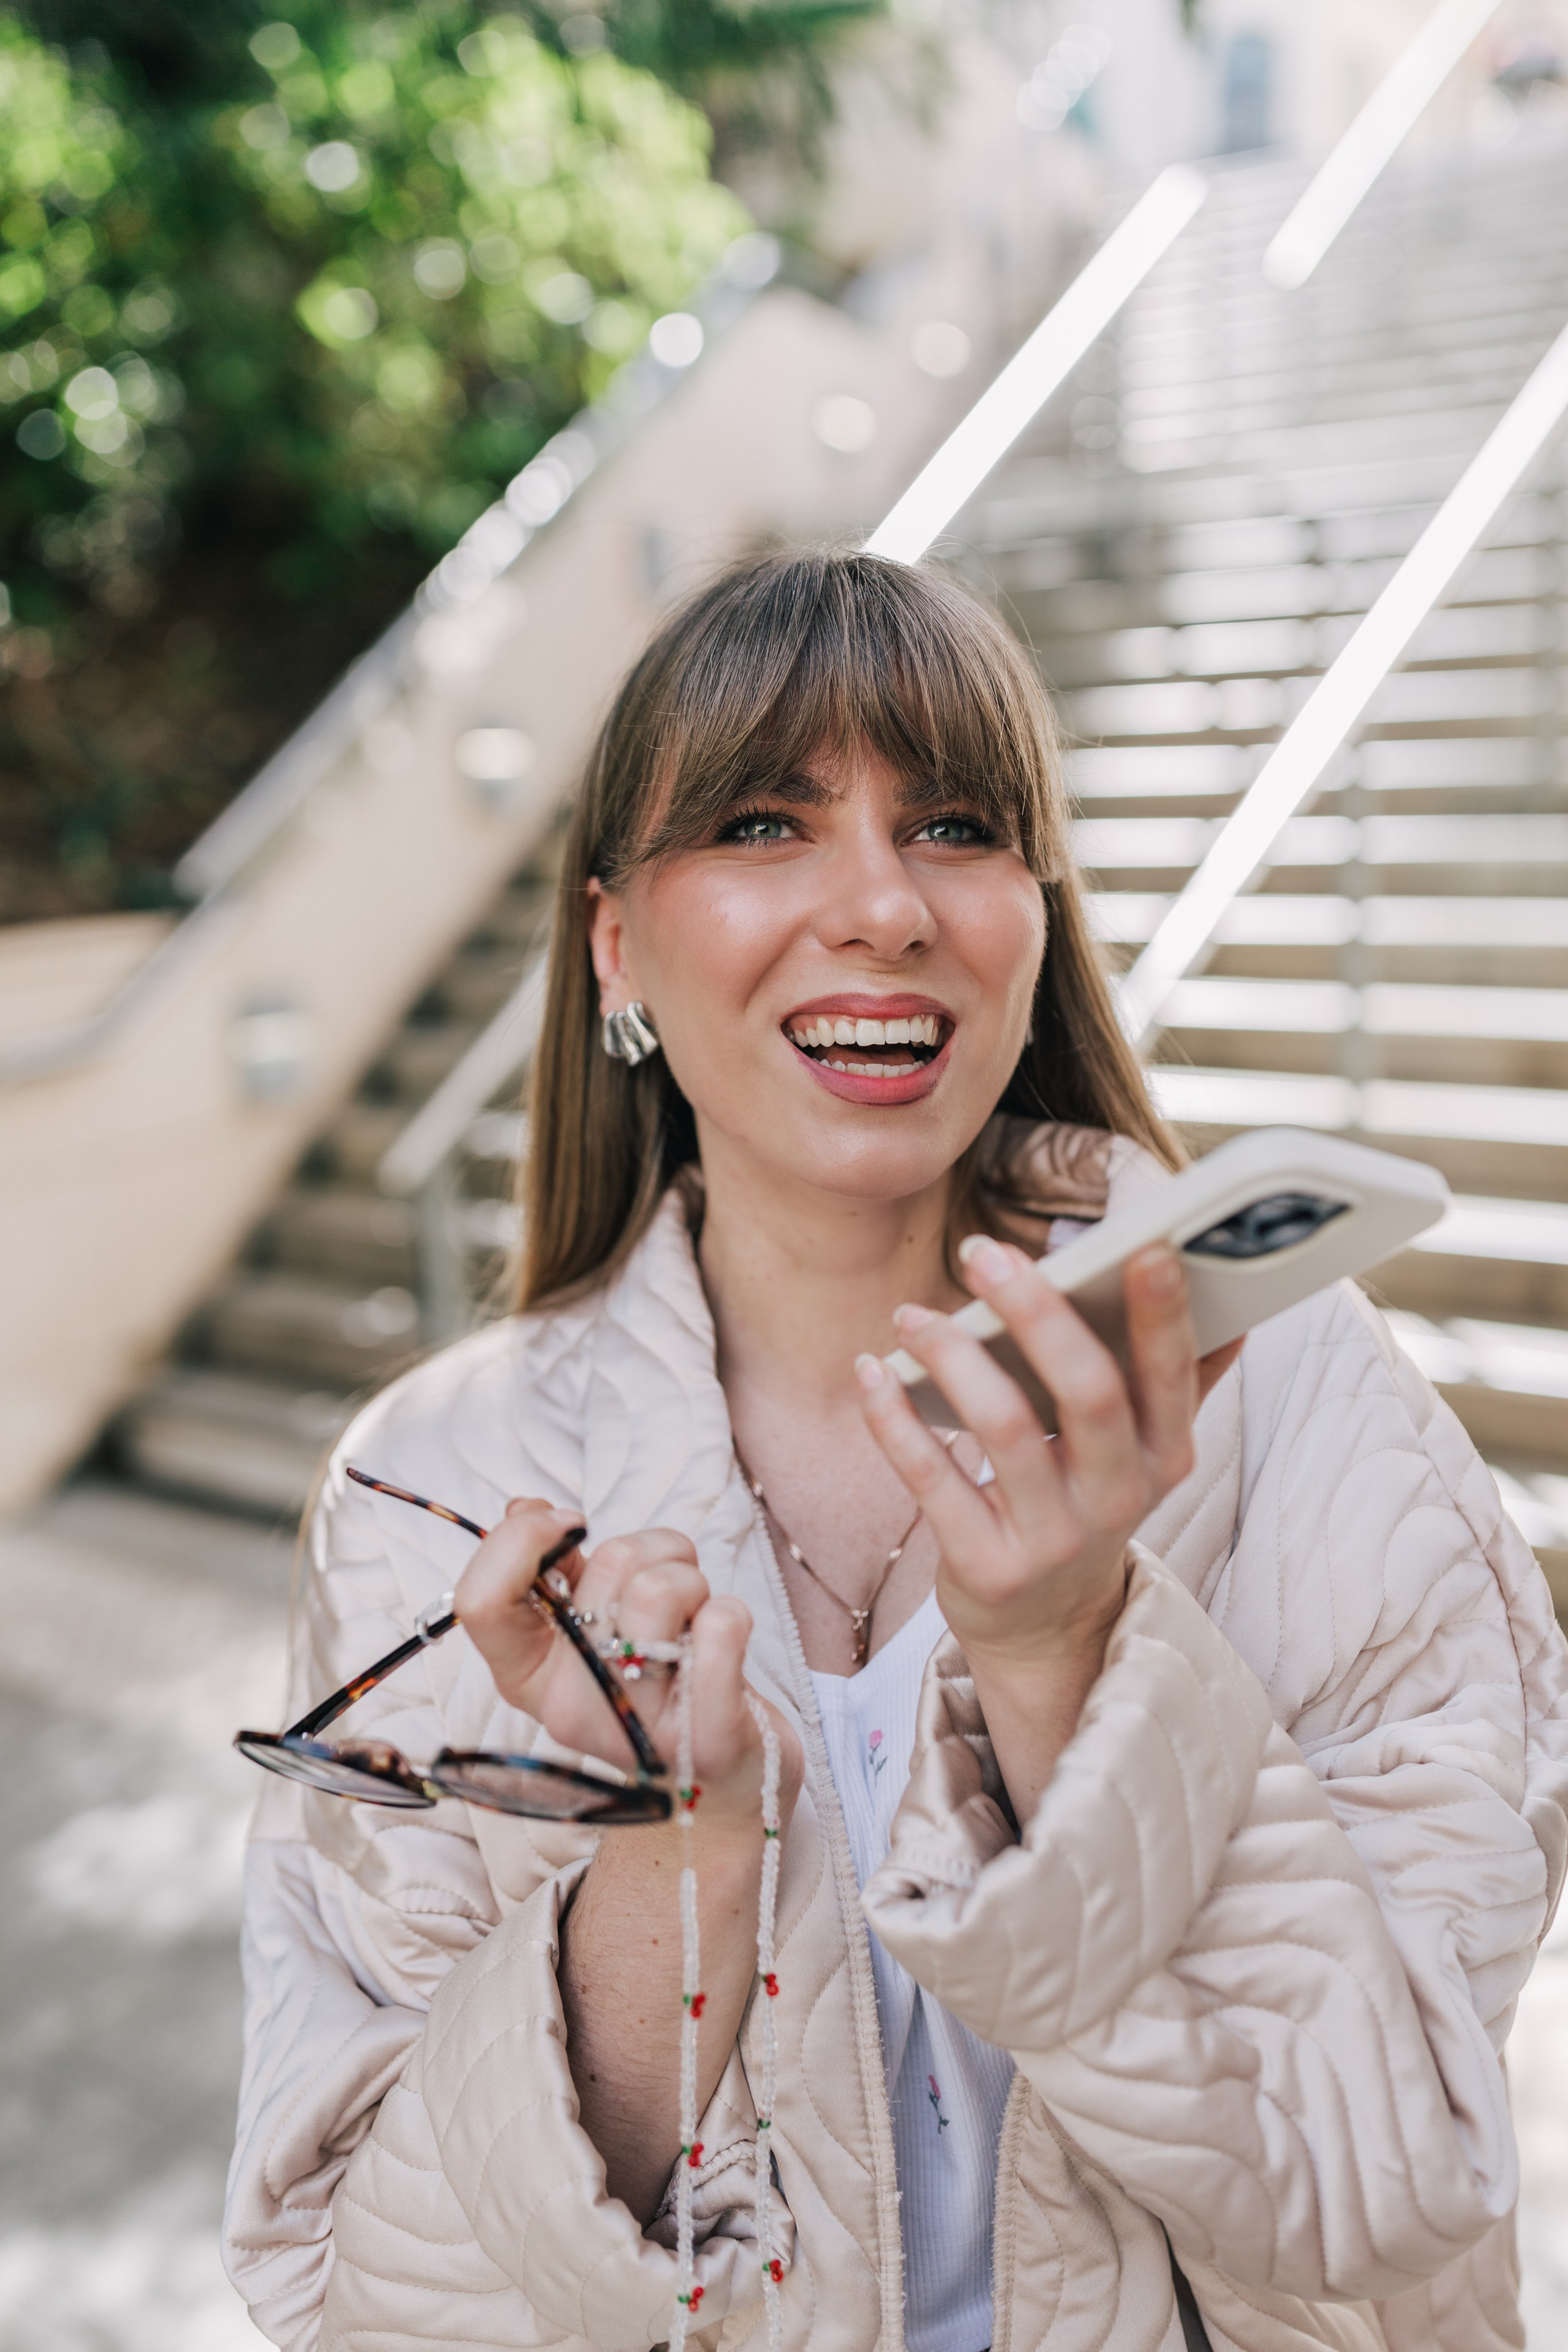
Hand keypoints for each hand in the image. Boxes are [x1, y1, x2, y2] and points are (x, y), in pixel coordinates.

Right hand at [455, 1505, 801, 1826]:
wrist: (723, 1775)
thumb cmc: (656, 1678)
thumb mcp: (594, 1623)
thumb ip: (555, 1569)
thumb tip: (524, 1508)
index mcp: (528, 1678)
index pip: (479, 1600)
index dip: (523, 1537)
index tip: (568, 1523)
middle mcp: (570, 1711)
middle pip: (606, 1568)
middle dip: (653, 1553)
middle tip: (667, 1598)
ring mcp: (635, 1730)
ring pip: (663, 1588)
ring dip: (694, 1579)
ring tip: (692, 1621)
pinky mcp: (705, 1739)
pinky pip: (721, 1625)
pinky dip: (732, 1614)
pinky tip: (722, 1649)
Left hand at [855, 1241, 1240, 1678]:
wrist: (1048, 1630)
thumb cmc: (1087, 1507)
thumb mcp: (1143, 1454)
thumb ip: (1181, 1381)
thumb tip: (1232, 1307)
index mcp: (1165, 1454)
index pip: (1173, 1373)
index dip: (1162, 1313)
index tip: (1144, 1245)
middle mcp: (1119, 1497)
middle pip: (1089, 1390)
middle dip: (1037, 1312)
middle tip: (984, 1252)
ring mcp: (1053, 1539)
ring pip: (1005, 1427)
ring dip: (953, 1357)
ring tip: (913, 1317)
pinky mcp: (987, 1567)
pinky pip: (933, 1479)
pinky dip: (895, 1420)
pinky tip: (874, 1373)